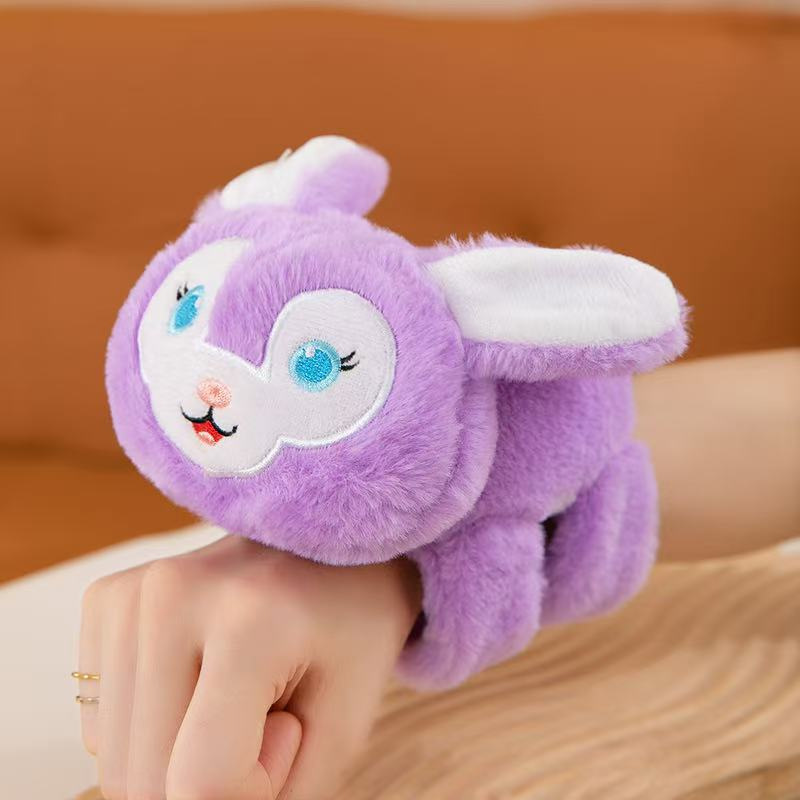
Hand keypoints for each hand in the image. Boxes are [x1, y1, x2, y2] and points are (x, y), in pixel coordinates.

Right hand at [77, 535, 420, 799]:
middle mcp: (172, 594)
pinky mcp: (106, 599)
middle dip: (214, 780)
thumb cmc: (351, 628)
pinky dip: (152, 728)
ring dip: (179, 755)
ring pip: (116, 762)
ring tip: (238, 691)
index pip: (201, 781)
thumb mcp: (345, 723)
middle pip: (146, 780)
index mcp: (249, 619)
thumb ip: (280, 796)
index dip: (253, 789)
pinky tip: (201, 677)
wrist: (331, 543)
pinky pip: (102, 724)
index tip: (291, 731)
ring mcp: (131, 591)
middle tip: (269, 713)